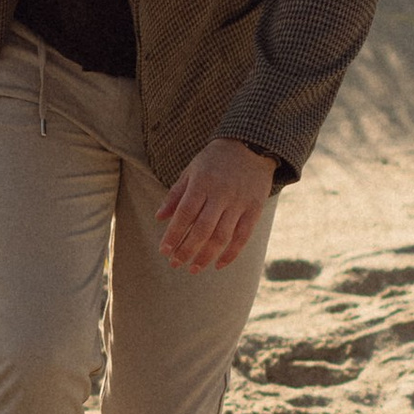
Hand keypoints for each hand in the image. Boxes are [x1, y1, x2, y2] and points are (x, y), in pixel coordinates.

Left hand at [156, 138, 275, 273]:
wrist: (251, 145)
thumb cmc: (215, 160)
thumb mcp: (191, 170)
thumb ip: (175, 194)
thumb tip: (159, 217)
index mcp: (202, 183)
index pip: (184, 214)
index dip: (174, 235)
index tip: (164, 251)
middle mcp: (221, 194)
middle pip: (202, 230)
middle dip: (187, 250)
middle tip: (176, 264)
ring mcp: (239, 203)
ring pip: (222, 237)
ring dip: (206, 256)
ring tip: (194, 268)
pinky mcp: (255, 209)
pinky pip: (243, 237)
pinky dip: (231, 254)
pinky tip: (218, 264)